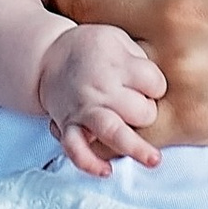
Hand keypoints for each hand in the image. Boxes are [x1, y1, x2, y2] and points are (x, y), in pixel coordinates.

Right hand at [37, 21, 165, 177]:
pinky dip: (89, 163)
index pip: (154, 83)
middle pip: (141, 111)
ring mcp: (84, 109)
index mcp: (116, 64)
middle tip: (137, 104)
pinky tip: (106, 171)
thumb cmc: (91, 48)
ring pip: (112, 131)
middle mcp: (101, 88)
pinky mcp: (68, 126)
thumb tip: (160, 85)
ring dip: (135, 148)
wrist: (47, 57)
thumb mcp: (117, 37)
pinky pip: (76, 149)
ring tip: (154, 160)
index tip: (148, 84)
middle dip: (148, 113)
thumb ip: (140, 57)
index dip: (156, 86)